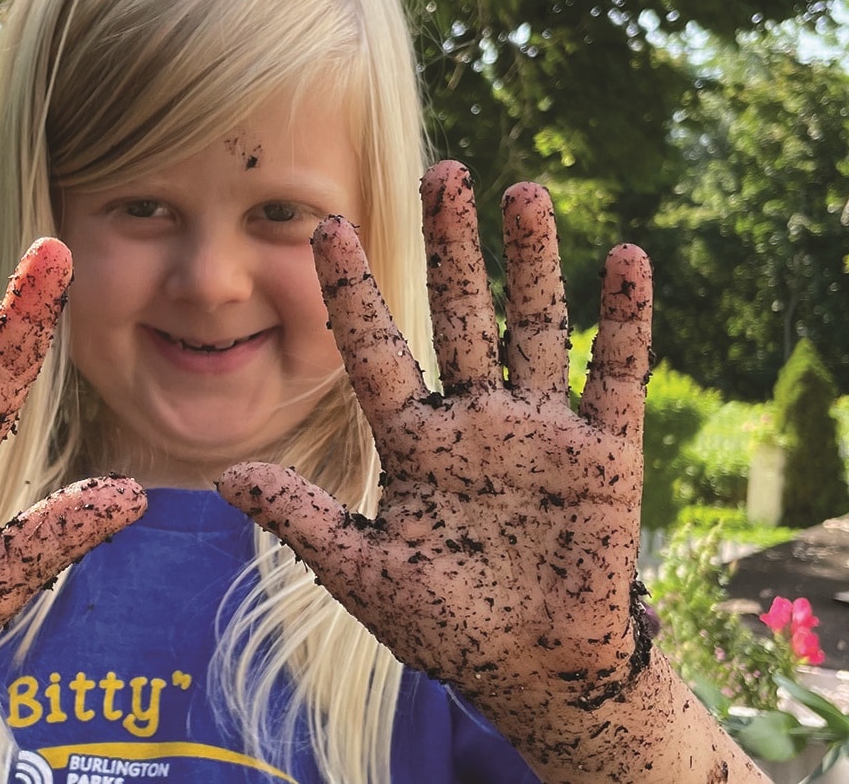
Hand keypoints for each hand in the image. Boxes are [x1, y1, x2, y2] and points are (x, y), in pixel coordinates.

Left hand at [218, 161, 650, 709]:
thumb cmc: (449, 627)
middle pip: (459, 316)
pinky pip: (617, 375)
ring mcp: (543, 431)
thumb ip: (304, 519)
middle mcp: (478, 421)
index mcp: (416, 443)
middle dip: (449, 248)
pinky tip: (624, 257)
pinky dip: (624, 321)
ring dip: (531, 263)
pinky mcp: (605, 454)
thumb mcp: (364, 573)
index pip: (377, 352)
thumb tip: (224, 475)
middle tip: (438, 173)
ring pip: (535, 327)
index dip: (352, 292)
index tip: (327, 227)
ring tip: (519, 191)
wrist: (537, 674)